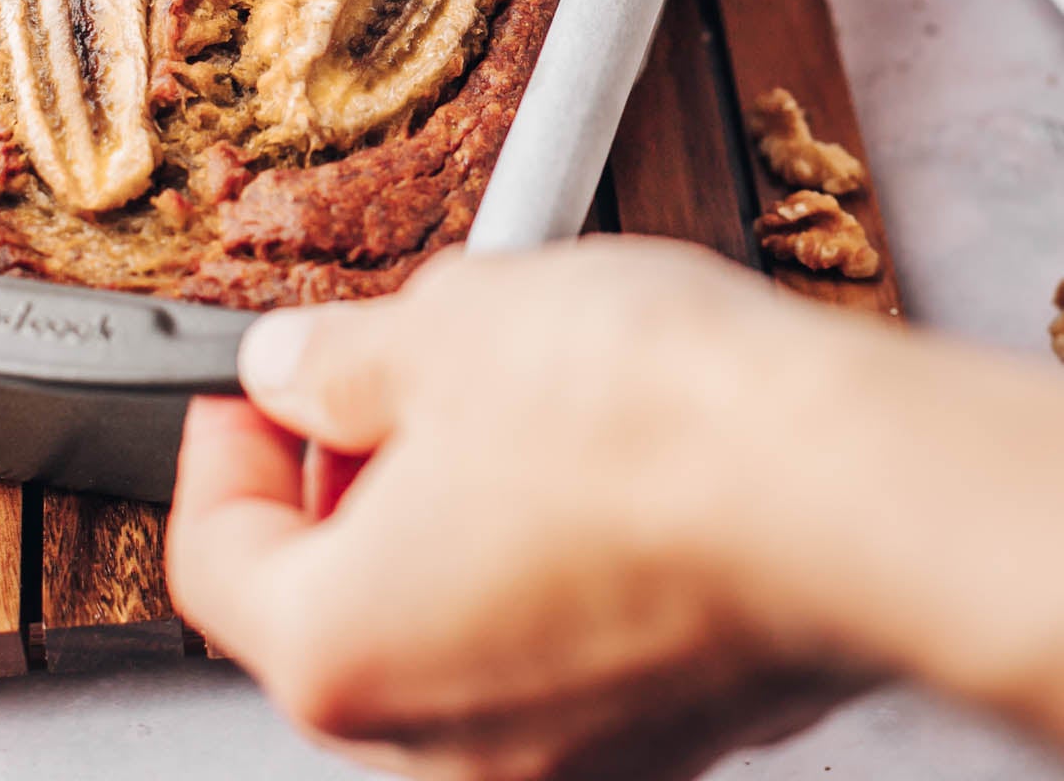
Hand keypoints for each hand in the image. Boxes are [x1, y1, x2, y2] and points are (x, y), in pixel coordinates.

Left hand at [167, 242, 878, 778]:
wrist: (850, 484)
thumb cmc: (646, 420)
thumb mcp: (442, 329)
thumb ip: (335, 362)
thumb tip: (294, 369)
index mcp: (344, 650)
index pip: (216, 558)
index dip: (220, 448)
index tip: (247, 391)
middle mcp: (442, 742)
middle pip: (333, 600)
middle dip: (343, 477)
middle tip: (377, 382)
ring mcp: (563, 754)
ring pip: (448, 620)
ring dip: (446, 511)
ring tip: (496, 397)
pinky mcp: (662, 733)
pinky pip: (552, 640)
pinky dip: (538, 555)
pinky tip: (585, 456)